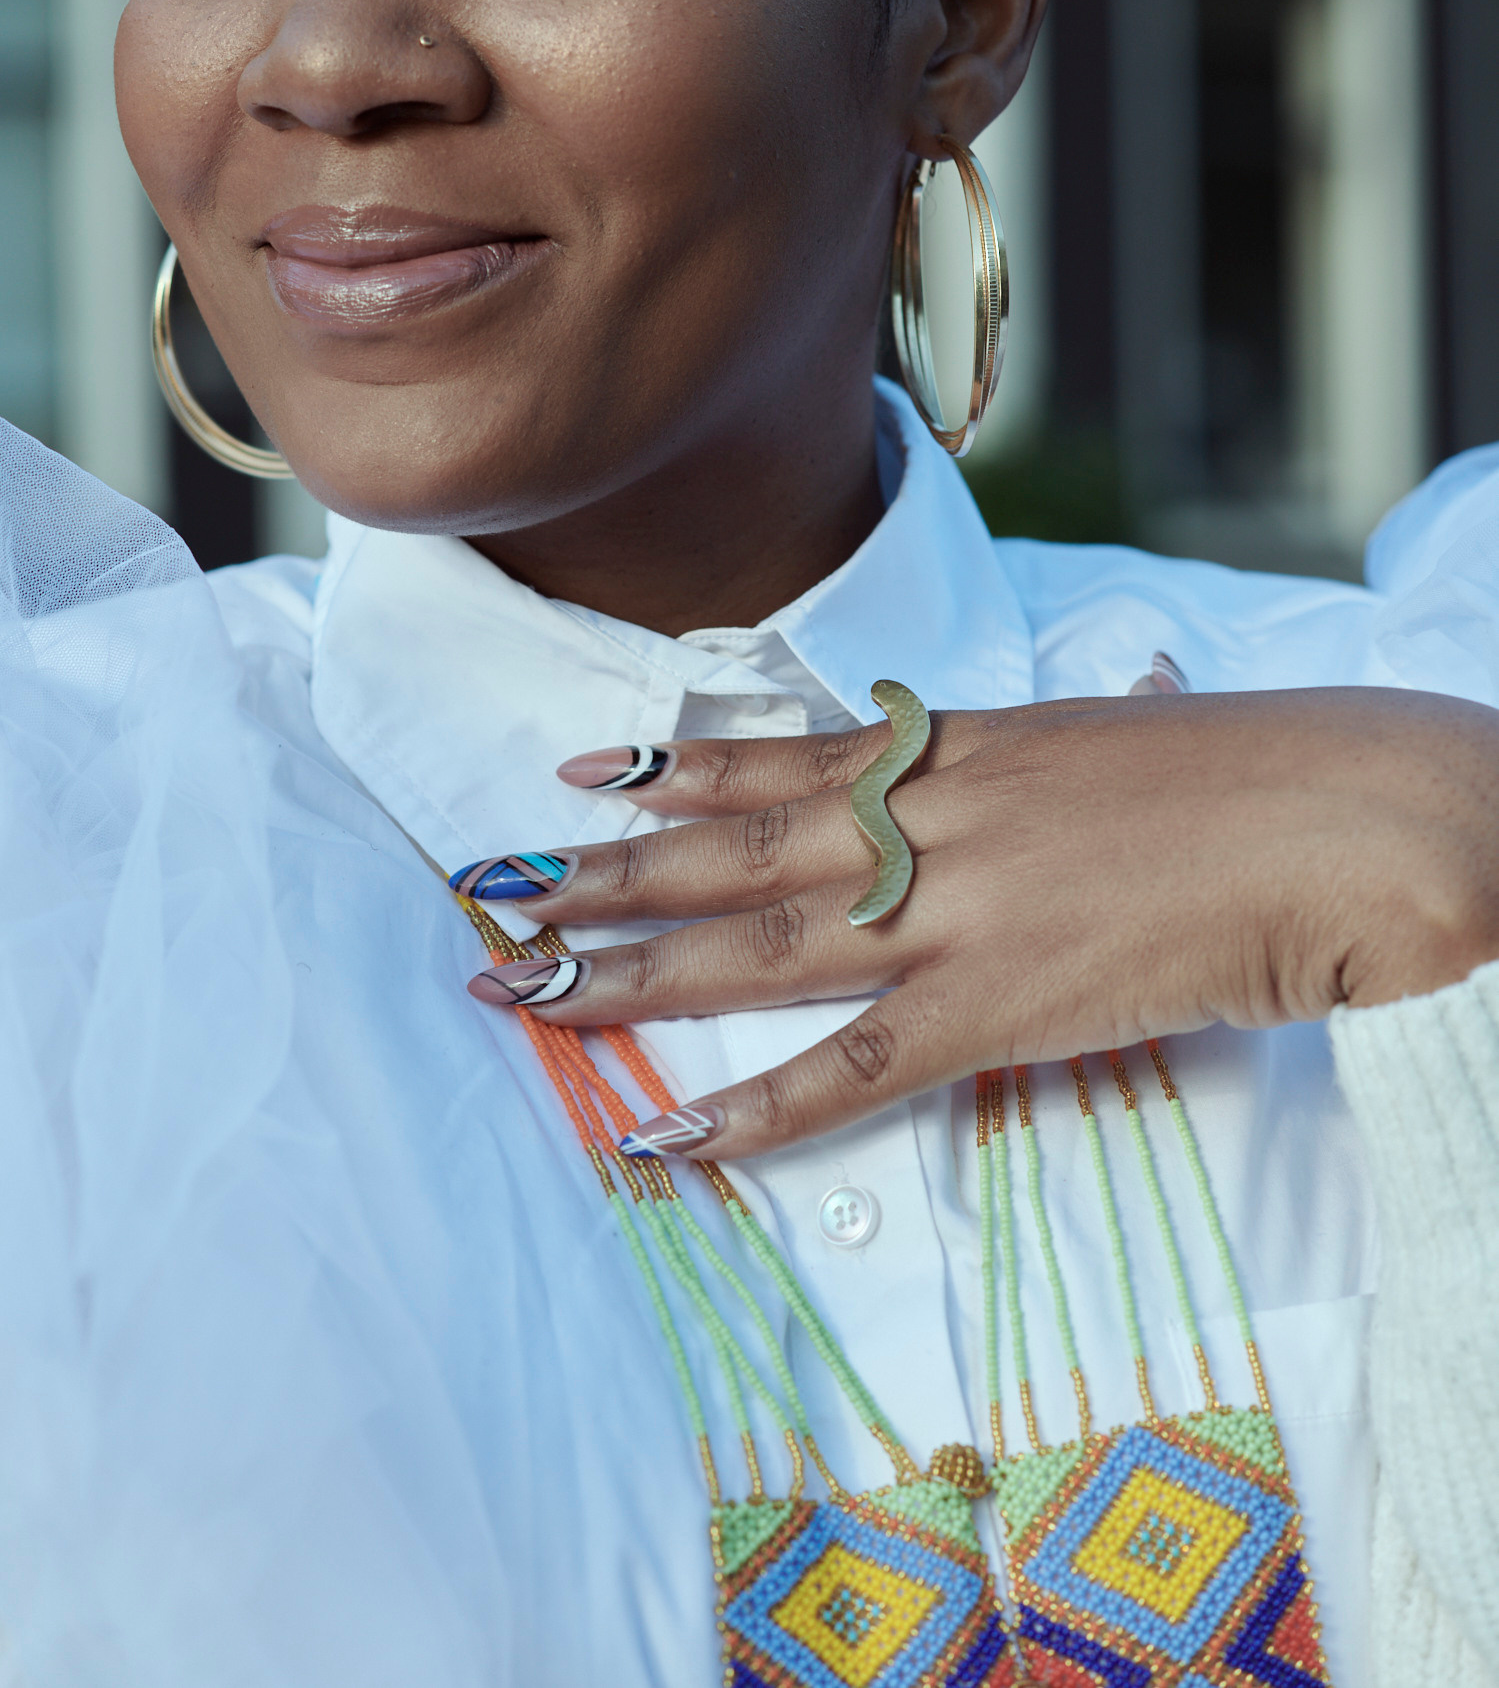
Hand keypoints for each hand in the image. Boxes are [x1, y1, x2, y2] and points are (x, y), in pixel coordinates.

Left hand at [465, 687, 1498, 1157]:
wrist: (1342, 820)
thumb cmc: (1258, 776)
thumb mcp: (1132, 736)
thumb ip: (1068, 752)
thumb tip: (1108, 699)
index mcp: (966, 749)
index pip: (795, 759)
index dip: (685, 768)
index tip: (590, 772)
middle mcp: (934, 820)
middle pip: (740, 851)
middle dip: (613, 872)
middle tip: (495, 887)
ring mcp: (956, 911)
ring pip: (761, 949)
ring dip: (635, 971)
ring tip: (526, 989)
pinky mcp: (999, 1008)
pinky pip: (853, 1069)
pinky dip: (755, 1110)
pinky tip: (671, 1137)